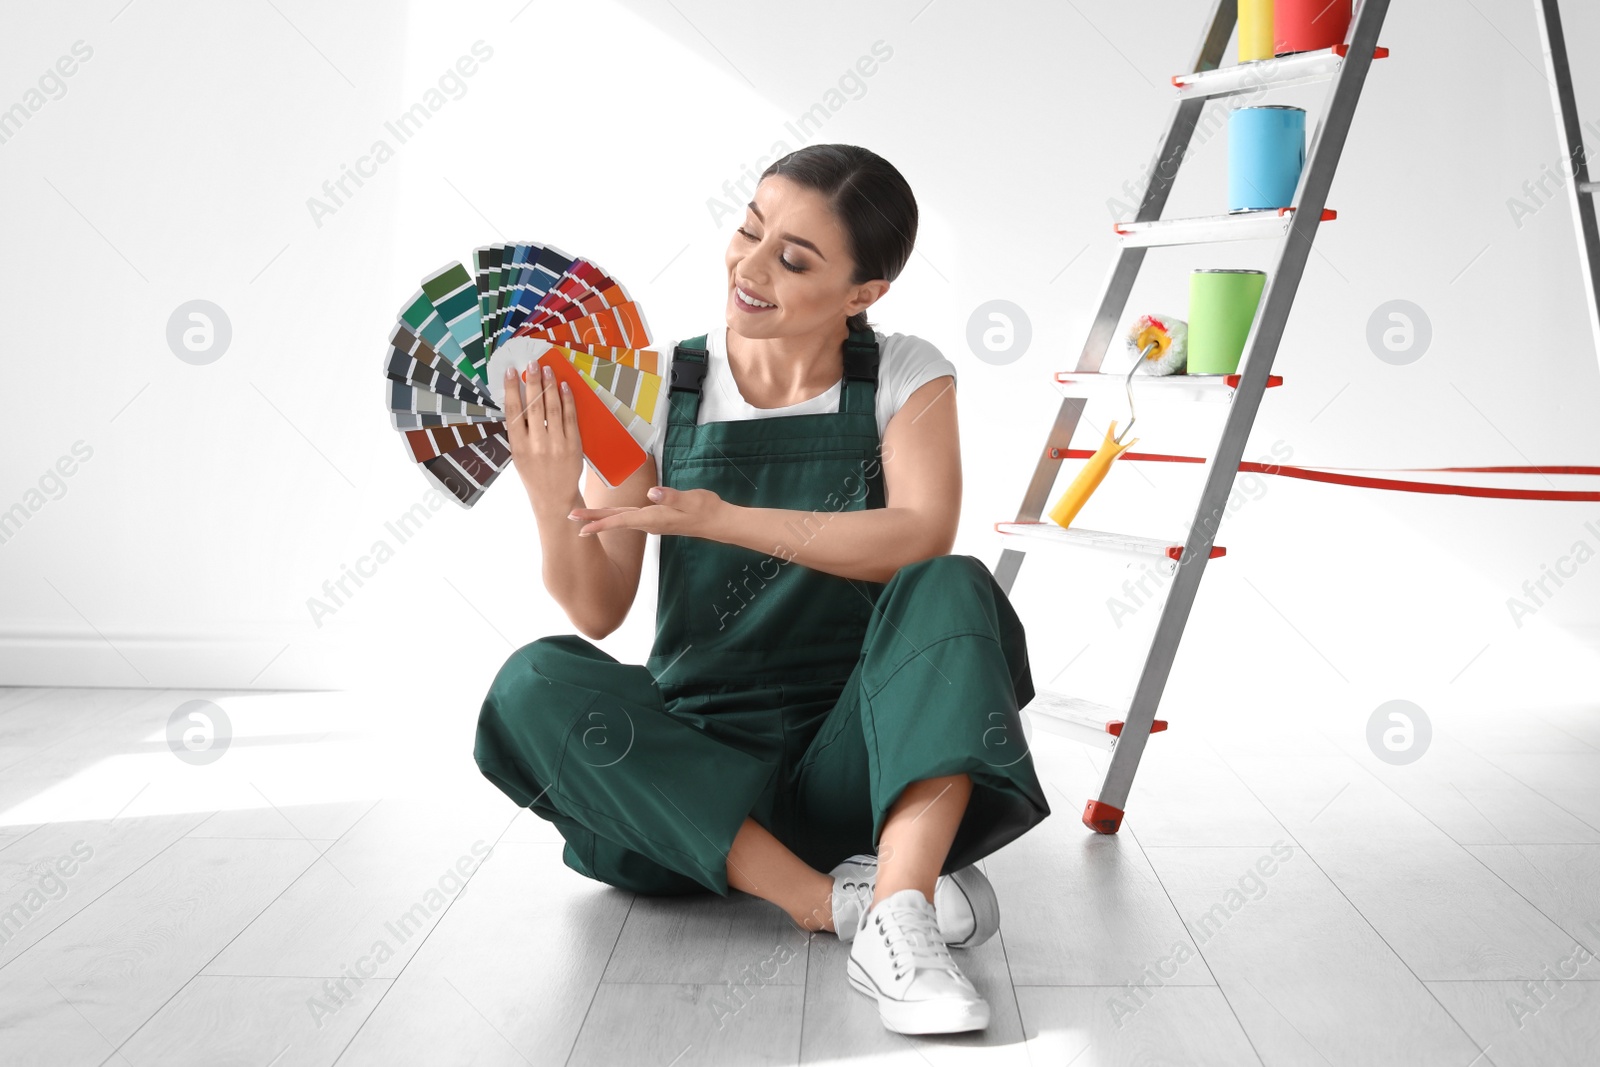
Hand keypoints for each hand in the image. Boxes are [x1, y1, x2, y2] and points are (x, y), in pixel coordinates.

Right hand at [504, 362, 581, 511]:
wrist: (554, 497)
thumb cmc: (533, 473)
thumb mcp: (518, 454)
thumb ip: (519, 430)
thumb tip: (518, 397)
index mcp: (518, 447)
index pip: (513, 411)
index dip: (512, 389)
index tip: (511, 371)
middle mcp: (537, 445)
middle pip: (534, 406)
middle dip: (533, 381)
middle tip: (532, 363)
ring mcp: (557, 445)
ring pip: (553, 408)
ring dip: (550, 386)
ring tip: (547, 369)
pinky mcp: (573, 446)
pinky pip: (570, 417)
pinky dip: (567, 400)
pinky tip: (564, 386)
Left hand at [569, 485, 727, 538]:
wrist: (719, 523)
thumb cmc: (707, 510)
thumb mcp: (692, 500)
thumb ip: (672, 497)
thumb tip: (653, 493)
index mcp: (653, 518)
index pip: (620, 520)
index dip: (599, 523)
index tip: (580, 527)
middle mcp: (649, 523)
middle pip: (615, 521)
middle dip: (592, 521)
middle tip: (570, 519)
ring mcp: (652, 522)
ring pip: (620, 520)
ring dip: (600, 519)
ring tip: (581, 519)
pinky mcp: (656, 519)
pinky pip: (628, 518)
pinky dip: (613, 517)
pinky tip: (607, 515)